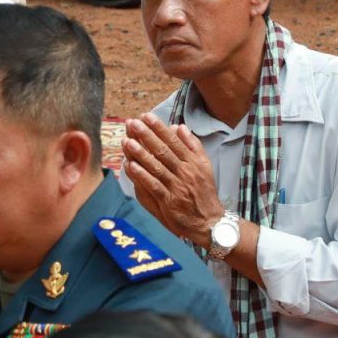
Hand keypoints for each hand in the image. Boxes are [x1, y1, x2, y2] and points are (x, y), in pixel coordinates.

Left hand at [121, 113, 224, 247]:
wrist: (209, 221)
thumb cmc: (204, 192)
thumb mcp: (205, 165)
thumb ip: (192, 145)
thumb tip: (179, 126)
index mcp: (193, 162)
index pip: (173, 141)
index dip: (159, 128)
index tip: (146, 116)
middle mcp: (185, 172)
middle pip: (163, 151)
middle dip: (147, 136)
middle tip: (133, 123)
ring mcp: (177, 186)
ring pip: (157, 167)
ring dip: (141, 153)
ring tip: (127, 141)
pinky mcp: (169, 201)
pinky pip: (154, 186)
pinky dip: (142, 176)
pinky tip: (131, 166)